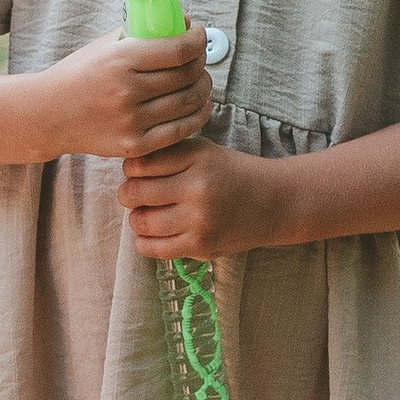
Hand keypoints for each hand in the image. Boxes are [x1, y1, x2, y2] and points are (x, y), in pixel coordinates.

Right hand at [34, 27, 211, 161]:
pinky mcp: (135, 145)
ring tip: (200, 79)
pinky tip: (200, 104)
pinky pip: (181, 130)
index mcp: (120, 60)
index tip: (198, 34)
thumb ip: (143, 33)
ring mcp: (131, 121)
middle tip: (200, 57)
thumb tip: (186, 23)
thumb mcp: (105, 46)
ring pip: (189, 101)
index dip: (197, 40)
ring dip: (203, 87)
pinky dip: (198, 114)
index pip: (178, 50)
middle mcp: (127, 91)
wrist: (48, 114)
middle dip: (201, 62)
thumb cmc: (80, 74)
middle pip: (187, 75)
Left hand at [122, 136, 277, 260]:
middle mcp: (198, 187)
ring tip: (147, 214)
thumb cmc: (231, 174)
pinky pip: (152, 248)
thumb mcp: (204, 151)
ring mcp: (200, 220)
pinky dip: (145, 241)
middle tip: (136, 195)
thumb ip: (167, 155)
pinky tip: (155, 233)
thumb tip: (124, 170)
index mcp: (197, 157)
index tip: (138, 173)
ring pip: (140, 222)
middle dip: (128, 194)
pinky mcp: (201, 245)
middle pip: (135, 193)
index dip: (131, 169)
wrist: (274, 202)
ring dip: (137, 218)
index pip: (140, 163)